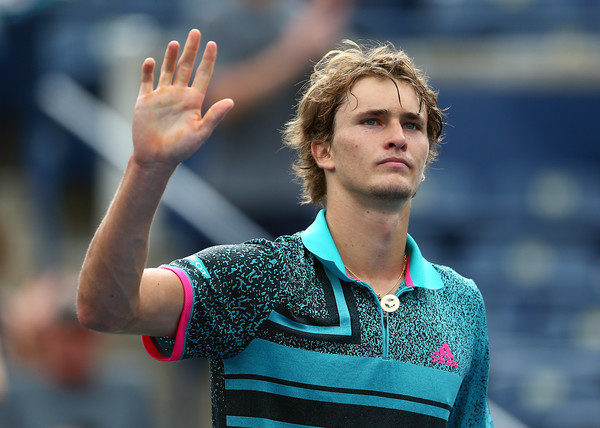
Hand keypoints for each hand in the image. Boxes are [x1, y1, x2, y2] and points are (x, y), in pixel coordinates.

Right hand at [132, 29, 233, 168]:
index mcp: (193, 101)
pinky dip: (148, 71)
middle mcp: (179, 95)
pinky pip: (146, 81)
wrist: (157, 159)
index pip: (203, 75)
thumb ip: (215, 116)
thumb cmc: (181, 149)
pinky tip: (151, 61)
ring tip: (175, 43)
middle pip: (186, 67)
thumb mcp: (201, 132)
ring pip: (168, 70)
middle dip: (191, 50)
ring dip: (170, 56)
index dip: (208, 60)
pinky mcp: (145, 101)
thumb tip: (231, 101)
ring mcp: (162, 96)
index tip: (213, 44)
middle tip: (195, 32)